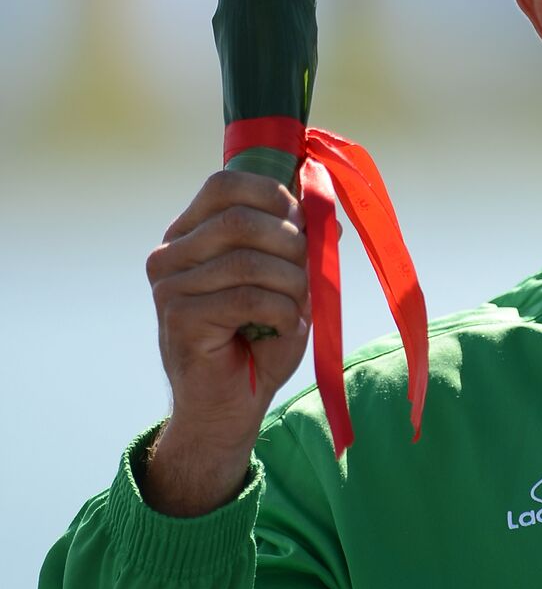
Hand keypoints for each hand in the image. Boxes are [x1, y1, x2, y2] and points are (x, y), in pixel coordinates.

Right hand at [142, 170, 308, 513]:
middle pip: (241, 220)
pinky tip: (283, 326)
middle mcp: (170, 254)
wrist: (230, 404)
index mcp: (190, 233)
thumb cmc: (259, 336)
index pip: (225, 184)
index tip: (302, 221)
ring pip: (248, 261)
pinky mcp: (180, 318)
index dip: (273, 194)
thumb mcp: (285, 278)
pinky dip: (281, 311)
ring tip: (296, 306)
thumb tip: (325, 208)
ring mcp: (169, 286)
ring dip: (291, 284)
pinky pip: (248, 299)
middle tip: (306, 273)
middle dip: (291, 243)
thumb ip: (298, 241)